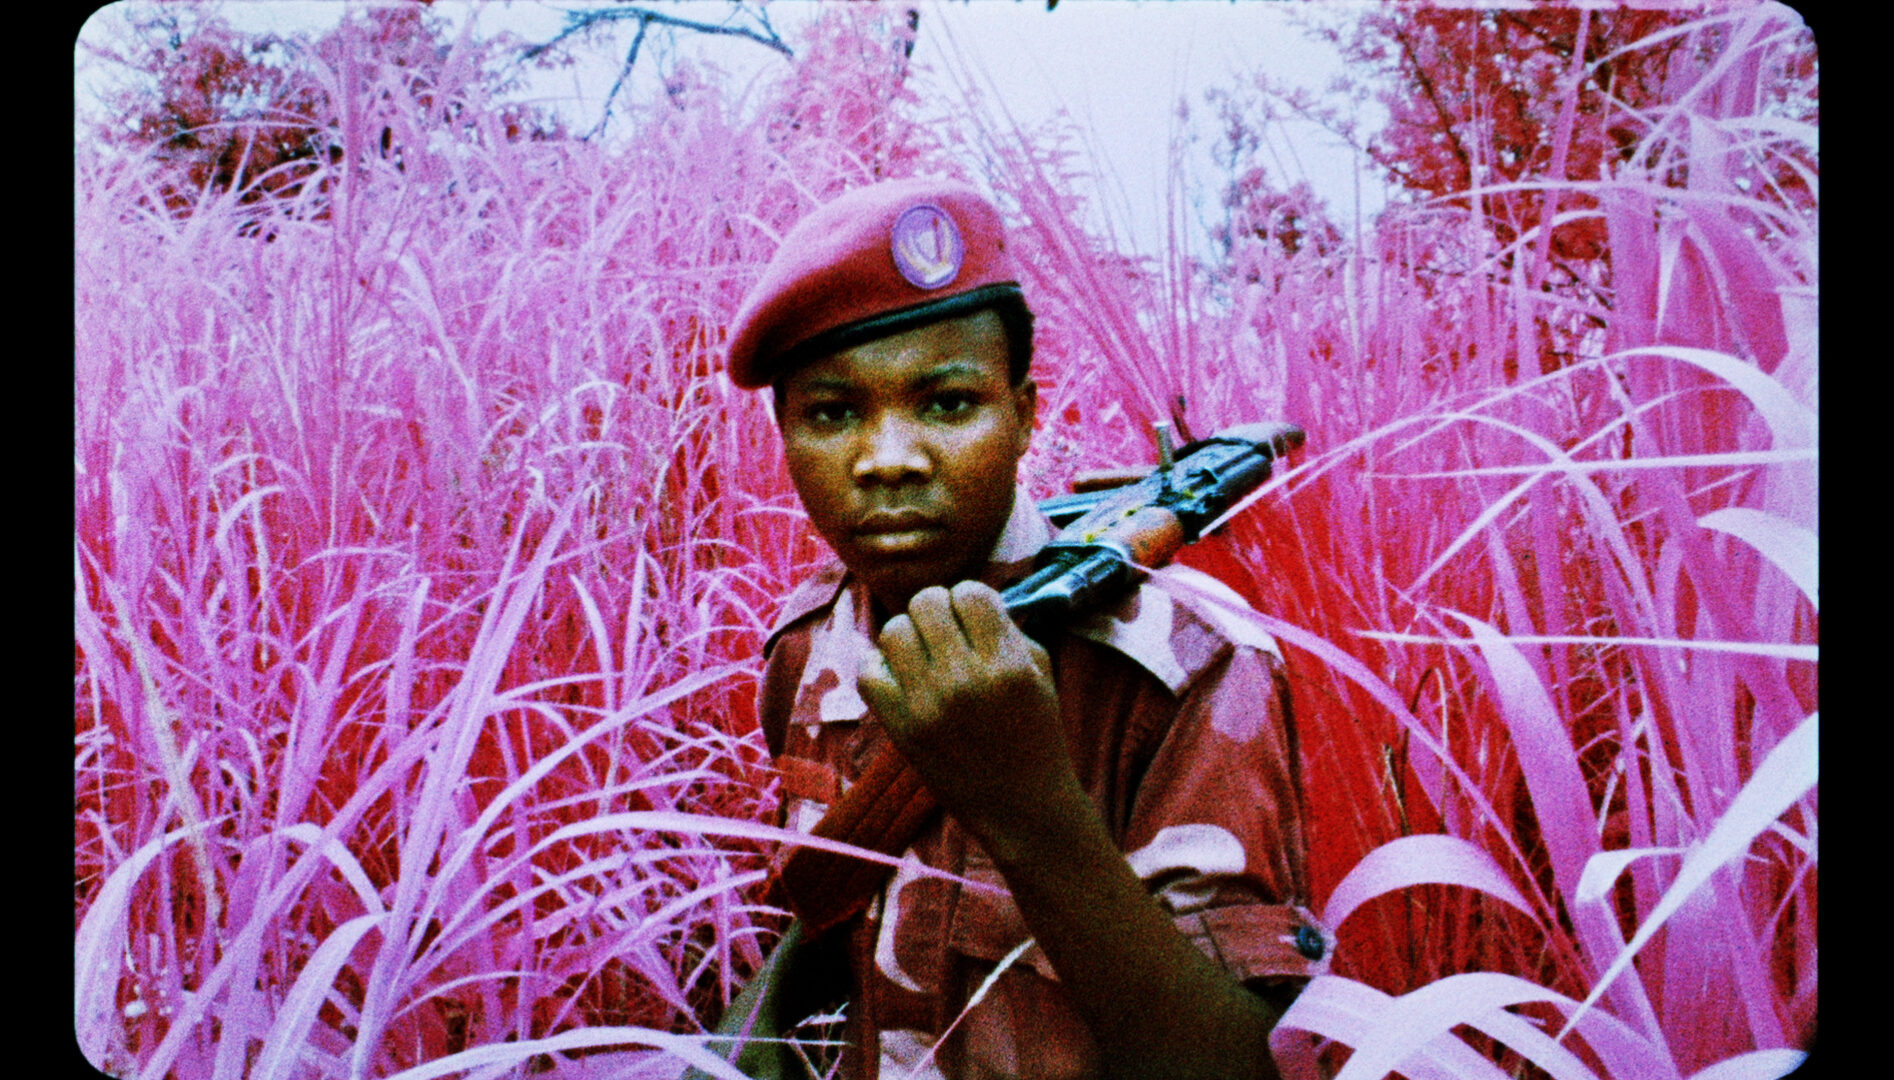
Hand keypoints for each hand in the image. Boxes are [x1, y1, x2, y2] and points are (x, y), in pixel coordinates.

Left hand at [856, 581, 1079, 838]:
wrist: (1024, 807)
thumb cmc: (1036, 733)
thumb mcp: (1040, 671)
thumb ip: (1006, 628)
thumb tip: (964, 596)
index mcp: (1007, 664)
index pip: (970, 591)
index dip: (970, 598)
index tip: (973, 617)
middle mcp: (966, 680)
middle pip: (925, 602)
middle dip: (936, 610)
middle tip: (945, 632)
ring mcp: (929, 705)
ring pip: (893, 630)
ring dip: (908, 635)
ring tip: (923, 655)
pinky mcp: (902, 729)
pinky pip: (868, 672)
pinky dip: (880, 667)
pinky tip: (902, 677)